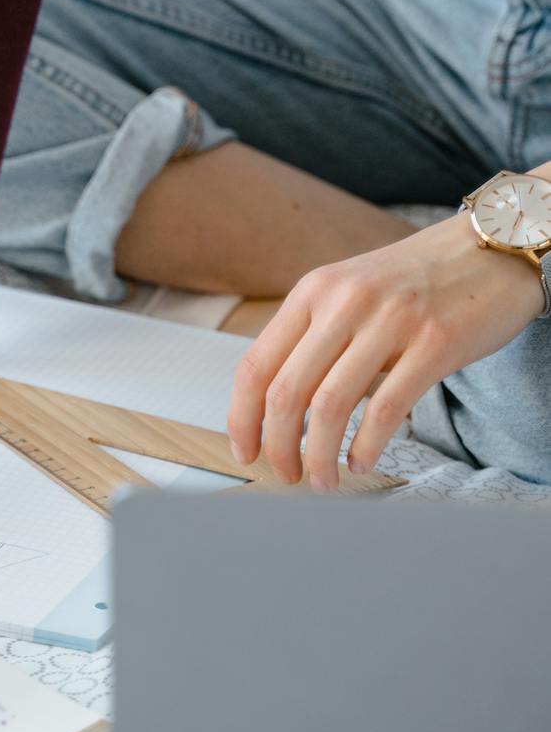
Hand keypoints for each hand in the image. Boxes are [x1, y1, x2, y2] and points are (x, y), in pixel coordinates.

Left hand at [227, 213, 543, 488]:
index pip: (255, 365)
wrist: (490, 250)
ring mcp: (389, 320)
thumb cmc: (417, 281)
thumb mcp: (351, 294)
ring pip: (329, 407)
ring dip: (319, 457)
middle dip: (278, 447)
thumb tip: (280, 409)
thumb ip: (316, 339)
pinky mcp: (434, 343)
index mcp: (313, 291)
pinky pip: (385, 409)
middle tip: (286, 476)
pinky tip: (361, 462)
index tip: (245, 451)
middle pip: (285, 393)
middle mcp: (344, 301)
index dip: (242, 418)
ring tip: (323, 481)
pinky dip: (365, 447)